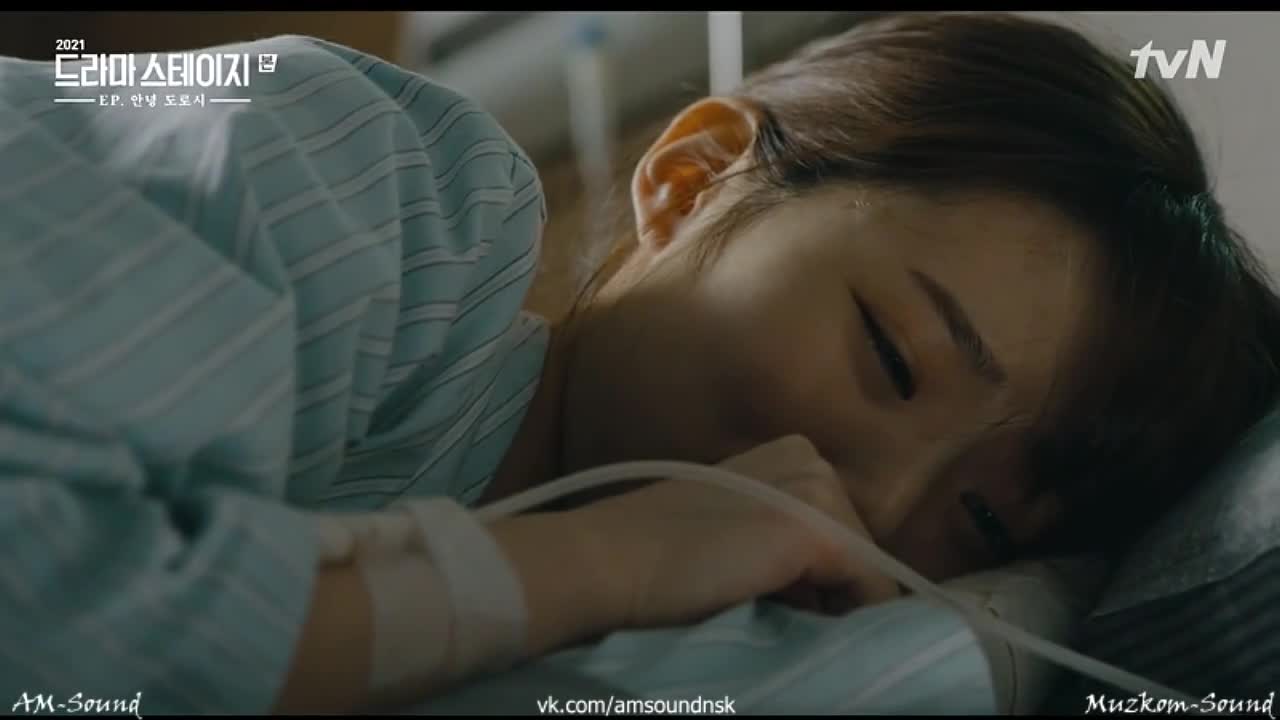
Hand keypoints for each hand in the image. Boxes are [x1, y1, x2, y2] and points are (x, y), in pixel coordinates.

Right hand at [574, 435, 901, 631]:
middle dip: (831, 589)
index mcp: (792, 453)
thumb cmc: (659, 556)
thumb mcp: (735, 526)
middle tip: (777, 613)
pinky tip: (806, 634)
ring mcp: (816, 490)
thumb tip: (829, 594)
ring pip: (866, 572)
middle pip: (859, 546)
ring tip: (778, 617)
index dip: (824, 577)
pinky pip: (872, 594)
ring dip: (835, 605)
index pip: (840, 526)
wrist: (611, 561)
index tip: (789, 606)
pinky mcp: (817, 529)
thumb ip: (780, 539)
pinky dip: (851, 623)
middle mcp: (811, 459)